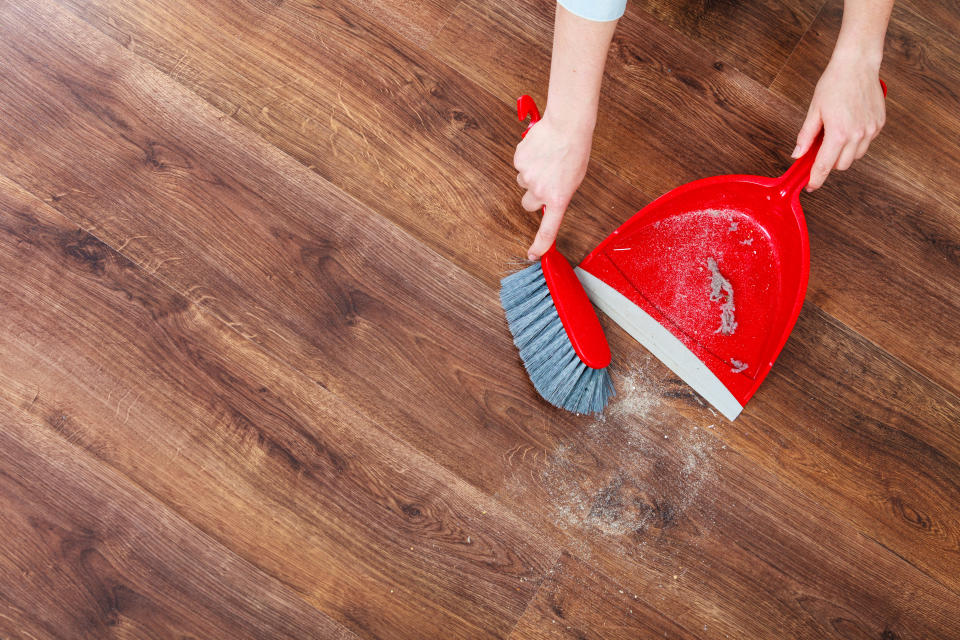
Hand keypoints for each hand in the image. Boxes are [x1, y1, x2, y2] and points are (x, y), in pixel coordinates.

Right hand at [514, 115, 592, 259]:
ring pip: (524, 182)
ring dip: (532, 174)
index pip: (548, 230)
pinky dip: (527, 159)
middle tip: (546, 180)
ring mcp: (527, 176)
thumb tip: (548, 200)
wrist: (567, 125)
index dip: (540, 245)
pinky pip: (520, 165)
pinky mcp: (519, 161)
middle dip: (534, 195)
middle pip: (528, 204)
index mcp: (559, 198)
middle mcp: (540, 191)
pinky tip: (539, 149)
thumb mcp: (575, 178)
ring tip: (546, 159)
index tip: (533, 255)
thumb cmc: (576, 150)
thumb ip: (560, 193)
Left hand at [793, 56, 885, 190]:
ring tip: (835, 135)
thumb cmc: (834, 84)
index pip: (825, 166)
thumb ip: (806, 136)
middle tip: (820, 150)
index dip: (816, 179)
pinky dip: (856, 142)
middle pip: (841, 165)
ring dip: (843, 153)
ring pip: (855, 156)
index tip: (810, 185)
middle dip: (829, 163)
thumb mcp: (814, 111)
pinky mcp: (879, 124)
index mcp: (838, 133)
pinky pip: (866, 143)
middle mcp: (857, 134)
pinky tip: (849, 127)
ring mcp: (871, 130)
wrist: (857, 65)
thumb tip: (797, 155)